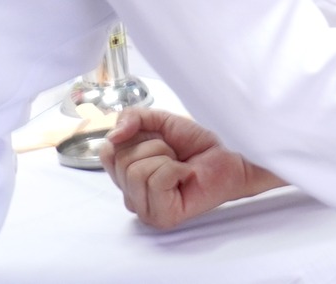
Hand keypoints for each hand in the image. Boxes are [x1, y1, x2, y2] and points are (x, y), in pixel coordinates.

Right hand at [101, 108, 281, 230]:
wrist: (229, 157)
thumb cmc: (197, 145)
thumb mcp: (159, 121)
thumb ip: (131, 119)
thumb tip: (112, 135)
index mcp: (125, 175)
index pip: (106, 152)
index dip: (134, 137)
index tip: (158, 141)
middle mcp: (130, 195)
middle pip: (121, 161)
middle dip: (153, 147)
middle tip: (173, 155)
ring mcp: (144, 210)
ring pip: (135, 171)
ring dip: (164, 159)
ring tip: (180, 165)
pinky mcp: (161, 217)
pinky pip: (155, 181)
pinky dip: (174, 170)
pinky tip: (185, 176)